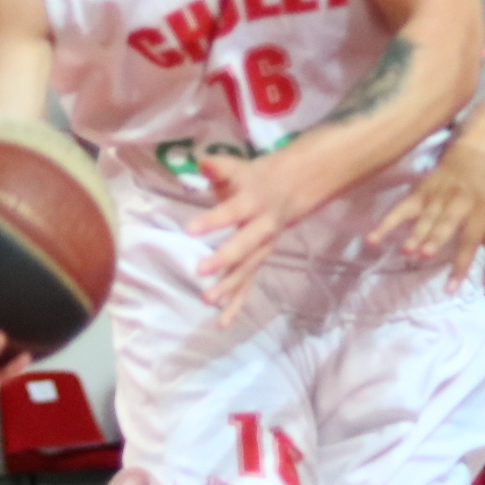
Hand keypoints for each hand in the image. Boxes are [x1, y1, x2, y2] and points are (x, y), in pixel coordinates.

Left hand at [187, 147, 332, 322]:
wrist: (295, 189)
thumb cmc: (257, 178)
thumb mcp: (240, 167)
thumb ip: (218, 166)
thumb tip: (201, 161)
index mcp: (253, 202)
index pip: (231, 212)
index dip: (213, 220)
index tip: (190, 230)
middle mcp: (261, 228)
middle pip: (244, 246)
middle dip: (224, 260)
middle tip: (199, 271)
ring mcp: (262, 248)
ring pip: (248, 270)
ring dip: (229, 287)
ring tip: (208, 300)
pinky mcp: (259, 262)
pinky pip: (249, 285)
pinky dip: (236, 305)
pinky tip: (222, 323)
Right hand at [375, 137, 484, 291]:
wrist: (476, 157)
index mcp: (483, 210)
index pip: (471, 240)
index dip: (461, 264)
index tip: (450, 288)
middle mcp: (459, 201)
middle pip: (445, 223)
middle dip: (435, 238)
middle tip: (425, 254)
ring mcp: (437, 196)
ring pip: (424, 217)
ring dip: (415, 233)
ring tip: (406, 250)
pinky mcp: (419, 192)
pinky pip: (400, 209)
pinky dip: (386, 222)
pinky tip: (372, 239)